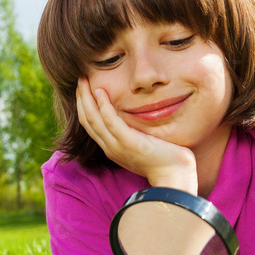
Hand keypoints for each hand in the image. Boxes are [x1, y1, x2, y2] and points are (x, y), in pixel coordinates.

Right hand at [77, 77, 196, 192]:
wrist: (174, 175)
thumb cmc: (164, 159)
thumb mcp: (143, 144)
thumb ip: (134, 132)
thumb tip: (135, 116)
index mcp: (112, 148)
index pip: (90, 125)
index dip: (84, 106)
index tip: (84, 89)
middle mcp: (110, 148)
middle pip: (87, 121)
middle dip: (81, 99)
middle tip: (79, 80)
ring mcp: (117, 146)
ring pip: (93, 120)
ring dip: (86, 99)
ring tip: (83, 80)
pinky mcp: (128, 143)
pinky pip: (110, 122)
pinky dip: (103, 106)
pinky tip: (101, 91)